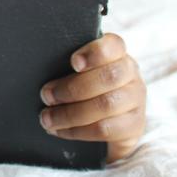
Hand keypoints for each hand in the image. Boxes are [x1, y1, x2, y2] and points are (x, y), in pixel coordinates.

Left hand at [38, 33, 145, 162]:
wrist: (109, 123)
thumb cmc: (85, 89)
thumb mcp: (79, 73)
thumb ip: (68, 67)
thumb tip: (40, 69)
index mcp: (118, 55)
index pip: (114, 45)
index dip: (95, 52)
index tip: (73, 62)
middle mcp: (131, 75)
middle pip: (109, 77)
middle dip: (72, 88)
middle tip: (46, 96)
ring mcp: (136, 102)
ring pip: (106, 105)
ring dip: (70, 113)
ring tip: (47, 118)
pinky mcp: (134, 127)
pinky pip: (105, 130)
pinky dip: (77, 131)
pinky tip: (60, 130)